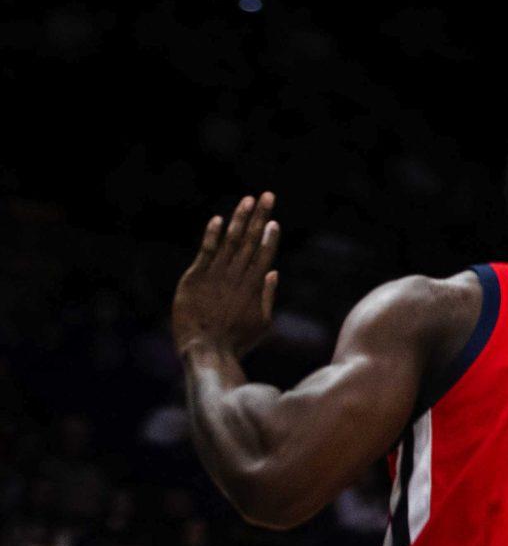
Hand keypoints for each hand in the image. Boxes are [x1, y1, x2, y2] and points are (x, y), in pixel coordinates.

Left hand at [173, 194, 279, 358]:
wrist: (205, 350)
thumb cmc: (236, 342)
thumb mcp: (262, 324)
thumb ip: (268, 297)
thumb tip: (273, 272)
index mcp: (254, 287)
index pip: (264, 254)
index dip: (269, 236)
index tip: (274, 220)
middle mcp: (236, 276)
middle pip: (250, 240)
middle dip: (260, 216)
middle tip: (267, 196)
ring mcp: (215, 276)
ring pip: (230, 240)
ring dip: (239, 219)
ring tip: (248, 200)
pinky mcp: (195, 279)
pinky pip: (206, 251)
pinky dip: (212, 235)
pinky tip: (218, 219)